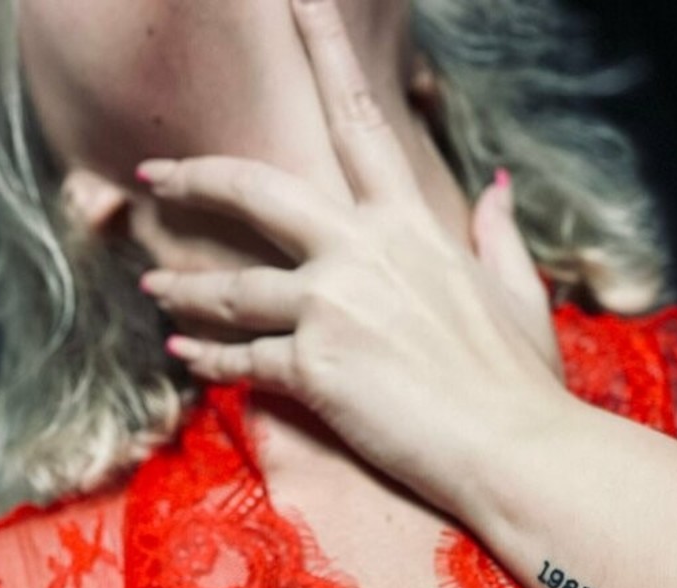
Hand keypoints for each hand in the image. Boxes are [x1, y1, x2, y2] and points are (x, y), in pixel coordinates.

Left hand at [136, 0, 569, 516]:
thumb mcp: (521, 297)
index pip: (359, 121)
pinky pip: (243, 359)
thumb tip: (498, 188)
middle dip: (195, 177)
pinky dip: (210, 360)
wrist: (516, 449)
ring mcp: (333, 307)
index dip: (325, 49)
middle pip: (256, 191)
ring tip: (156, 290)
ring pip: (231, 286)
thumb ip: (499, 236)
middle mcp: (363, 252)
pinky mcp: (314, 367)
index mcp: (412, 228)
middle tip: (153, 174)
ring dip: (185, 288)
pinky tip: (187, 359)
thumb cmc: (523, 384)